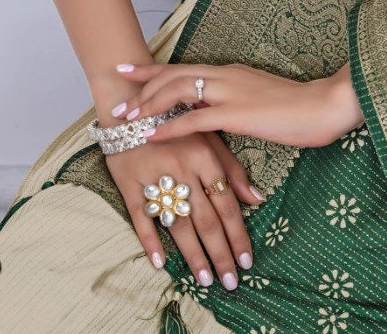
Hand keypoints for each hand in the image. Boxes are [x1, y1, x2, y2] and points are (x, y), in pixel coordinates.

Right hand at [105, 128, 262, 290]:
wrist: (131, 104)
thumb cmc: (177, 121)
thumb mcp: (209, 137)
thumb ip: (232, 168)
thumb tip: (257, 198)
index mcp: (205, 157)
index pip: (226, 204)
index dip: (238, 235)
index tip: (247, 261)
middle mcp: (182, 169)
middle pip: (205, 220)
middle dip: (220, 253)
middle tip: (230, 282)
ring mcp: (155, 177)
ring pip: (178, 224)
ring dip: (193, 255)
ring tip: (205, 279)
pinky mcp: (129, 184)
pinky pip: (141, 217)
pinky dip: (150, 241)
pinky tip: (160, 263)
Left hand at [111, 61, 361, 147]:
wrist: (325, 105)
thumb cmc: (298, 107)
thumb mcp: (260, 99)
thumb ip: (235, 102)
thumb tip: (215, 113)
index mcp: (230, 73)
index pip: (184, 68)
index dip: (153, 70)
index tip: (128, 69)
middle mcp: (226, 76)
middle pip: (174, 75)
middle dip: (142, 86)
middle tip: (117, 99)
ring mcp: (230, 92)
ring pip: (179, 91)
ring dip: (150, 104)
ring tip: (128, 118)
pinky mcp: (237, 114)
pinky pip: (195, 120)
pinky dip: (169, 127)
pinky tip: (152, 135)